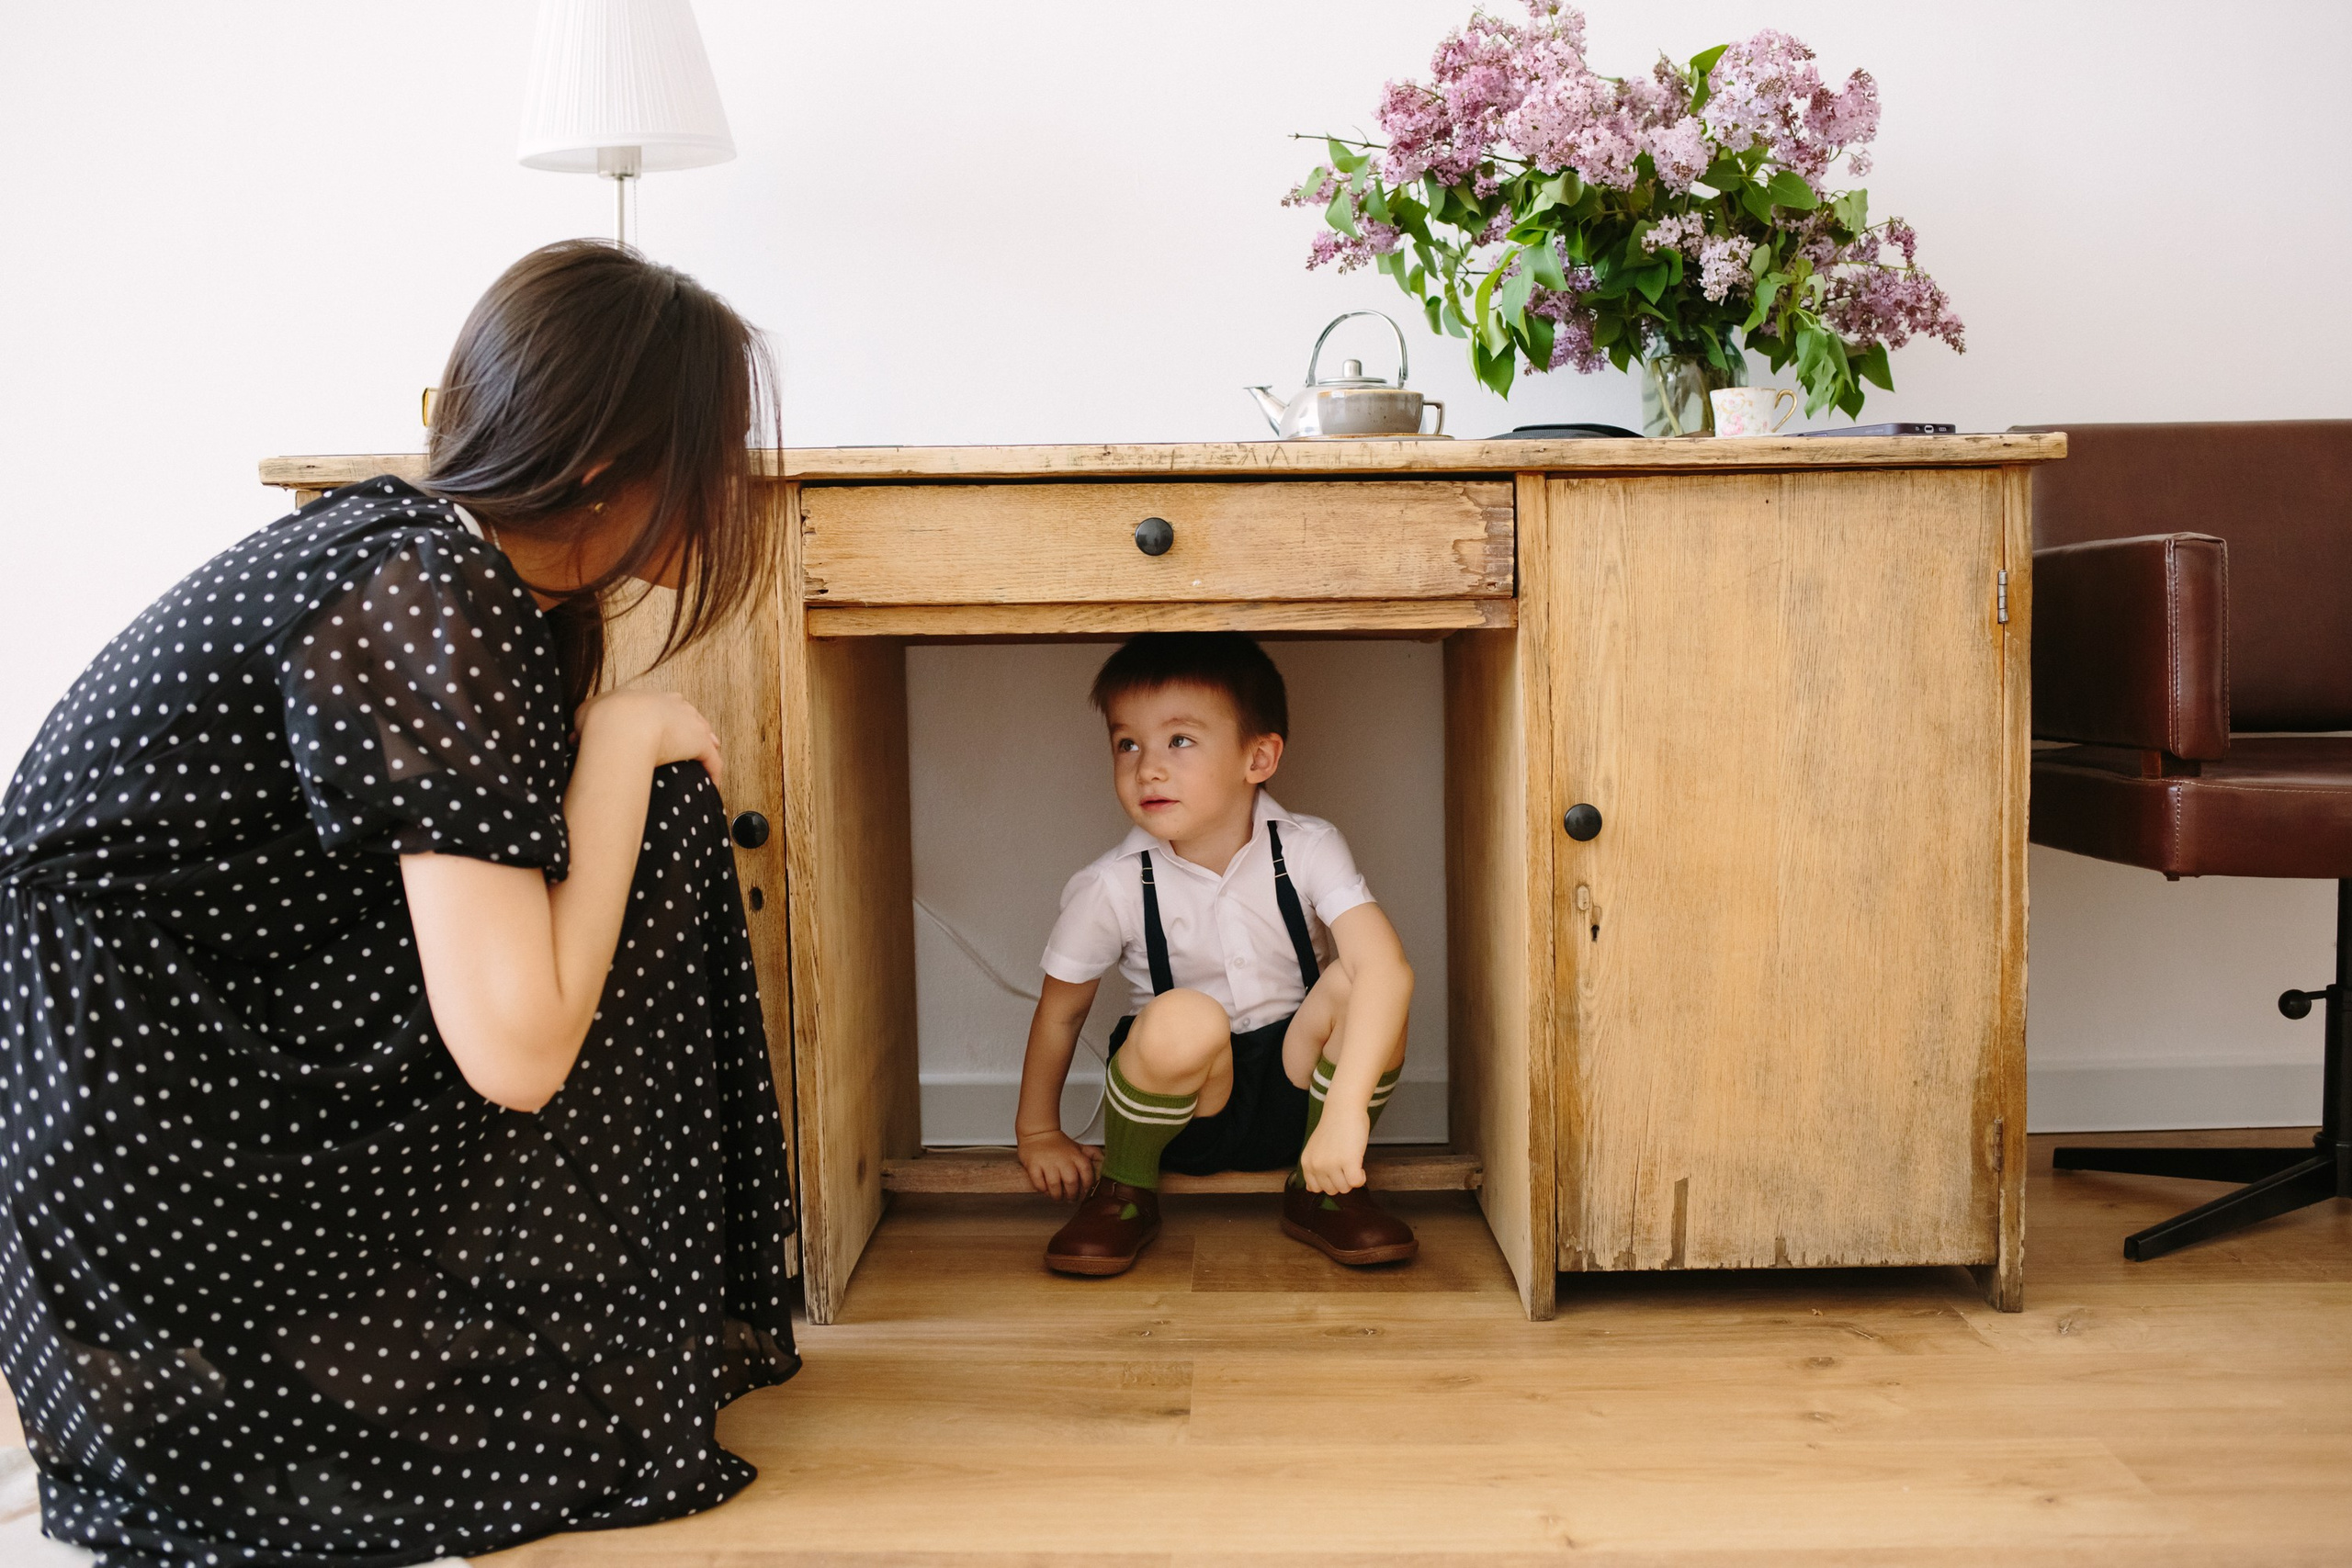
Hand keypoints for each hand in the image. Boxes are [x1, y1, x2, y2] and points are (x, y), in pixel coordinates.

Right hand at [578, 689, 722, 787]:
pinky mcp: (699, 743)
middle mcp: (674, 706)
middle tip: (694, 740)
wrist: (621, 725)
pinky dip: (714, 771)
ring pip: (705, 735)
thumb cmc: (603, 718)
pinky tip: (713, 783)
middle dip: (692, 727)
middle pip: (690, 716)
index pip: (665, 704)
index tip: (668, 724)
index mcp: (649, 698)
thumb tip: (575, 735)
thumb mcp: (586, 713)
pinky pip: (712, 759)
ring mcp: (689, 724)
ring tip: (707, 762)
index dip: (668, 715)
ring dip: (707, 747)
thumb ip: (584, 721)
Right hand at [1017, 1129, 1100, 1200]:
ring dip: (1057, 1195)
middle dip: (1072, 1195)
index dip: (1086, 1188)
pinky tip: (1045, 1189)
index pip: (1087, 1175)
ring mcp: (1047, 1162)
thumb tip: (1106, 1161)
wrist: (1038, 1133)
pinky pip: (1039, 1184)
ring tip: (1057, 1196)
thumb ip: (1092, 1155)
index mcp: (1076, 1156)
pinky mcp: (1033, 1165)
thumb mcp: (1079, 1147)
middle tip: (1070, 1199)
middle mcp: (1063, 1159)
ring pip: (1055, 1185)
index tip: (1083, 1193)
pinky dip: (1043, 1190)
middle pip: (1071, 1183)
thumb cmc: (1059, 1144)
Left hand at [1298, 1103, 1369, 1193]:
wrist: (1344, 1108)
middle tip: (1345, 1162)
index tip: (1335, 1168)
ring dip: (1352, 1178)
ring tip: (1352, 1160)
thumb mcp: (1315, 1149)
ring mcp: (1332, 1164)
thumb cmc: (1333, 1128)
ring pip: (1345, 1188)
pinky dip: (1361, 1178)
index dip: (1329, 1181)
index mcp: (1307, 1163)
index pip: (1316, 1189)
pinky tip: (1360, 1166)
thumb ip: (1313, 1168)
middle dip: (1341, 1180)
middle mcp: (1317, 1165)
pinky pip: (1357, 1183)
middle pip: (1332, 1191)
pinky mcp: (1349, 1161)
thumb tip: (1310, 1190)